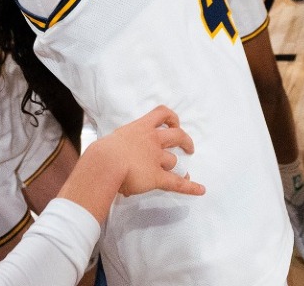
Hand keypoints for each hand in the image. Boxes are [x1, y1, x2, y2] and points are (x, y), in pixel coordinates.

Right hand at [85, 105, 204, 197]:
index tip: (174, 123)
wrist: (106, 162)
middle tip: (188, 147)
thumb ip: (121, 146)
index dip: (171, 117)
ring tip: (178, 173)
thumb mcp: (112, 141)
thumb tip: (120, 160)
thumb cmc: (102, 151)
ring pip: (172, 160)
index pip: (160, 114)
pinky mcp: (158, 176)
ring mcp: (157, 158)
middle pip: (177, 134)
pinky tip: (201, 190)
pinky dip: (190, 187)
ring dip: (174, 167)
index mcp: (140, 128)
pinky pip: (177, 182)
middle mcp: (152, 140)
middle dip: (184, 140)